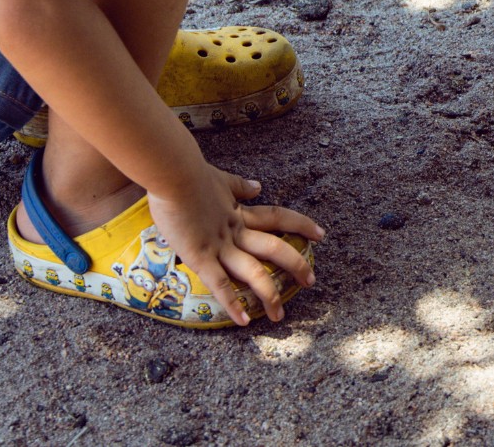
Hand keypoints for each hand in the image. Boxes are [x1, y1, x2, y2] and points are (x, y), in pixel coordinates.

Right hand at [145, 163, 324, 324]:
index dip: (302, 225)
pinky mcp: (199, 256)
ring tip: (278, 315)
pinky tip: (244, 321)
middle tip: (311, 280)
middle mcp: (235, 231)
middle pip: (274, 248)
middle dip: (295, 265)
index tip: (321, 235)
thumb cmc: (190, 174)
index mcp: (240, 213)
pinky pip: (220, 284)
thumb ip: (239, 186)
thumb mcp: (221, 180)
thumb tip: (258, 186)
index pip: (279, 218)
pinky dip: (232, 303)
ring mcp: (219, 245)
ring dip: (268, 294)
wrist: (172, 173)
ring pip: (253, 271)